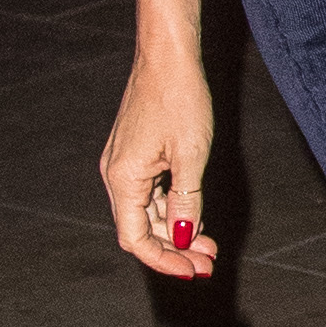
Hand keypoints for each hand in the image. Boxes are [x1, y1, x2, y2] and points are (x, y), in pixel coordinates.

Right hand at [100, 48, 218, 278]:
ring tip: (208, 246)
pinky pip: (151, 192)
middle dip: (174, 249)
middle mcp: (116, 176)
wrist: (168, 55)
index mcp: (123, 179)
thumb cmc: (180, 98)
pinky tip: (193, 217)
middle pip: (141, 228)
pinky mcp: (136, 153)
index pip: (135, 238)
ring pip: (148, 211)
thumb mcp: (191, 154)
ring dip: (175, 230)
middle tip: (208, 263)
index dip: (163, 259)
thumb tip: (181, 238)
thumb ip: (185, 200)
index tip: (193, 271)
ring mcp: (124, 164)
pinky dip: (171, 207)